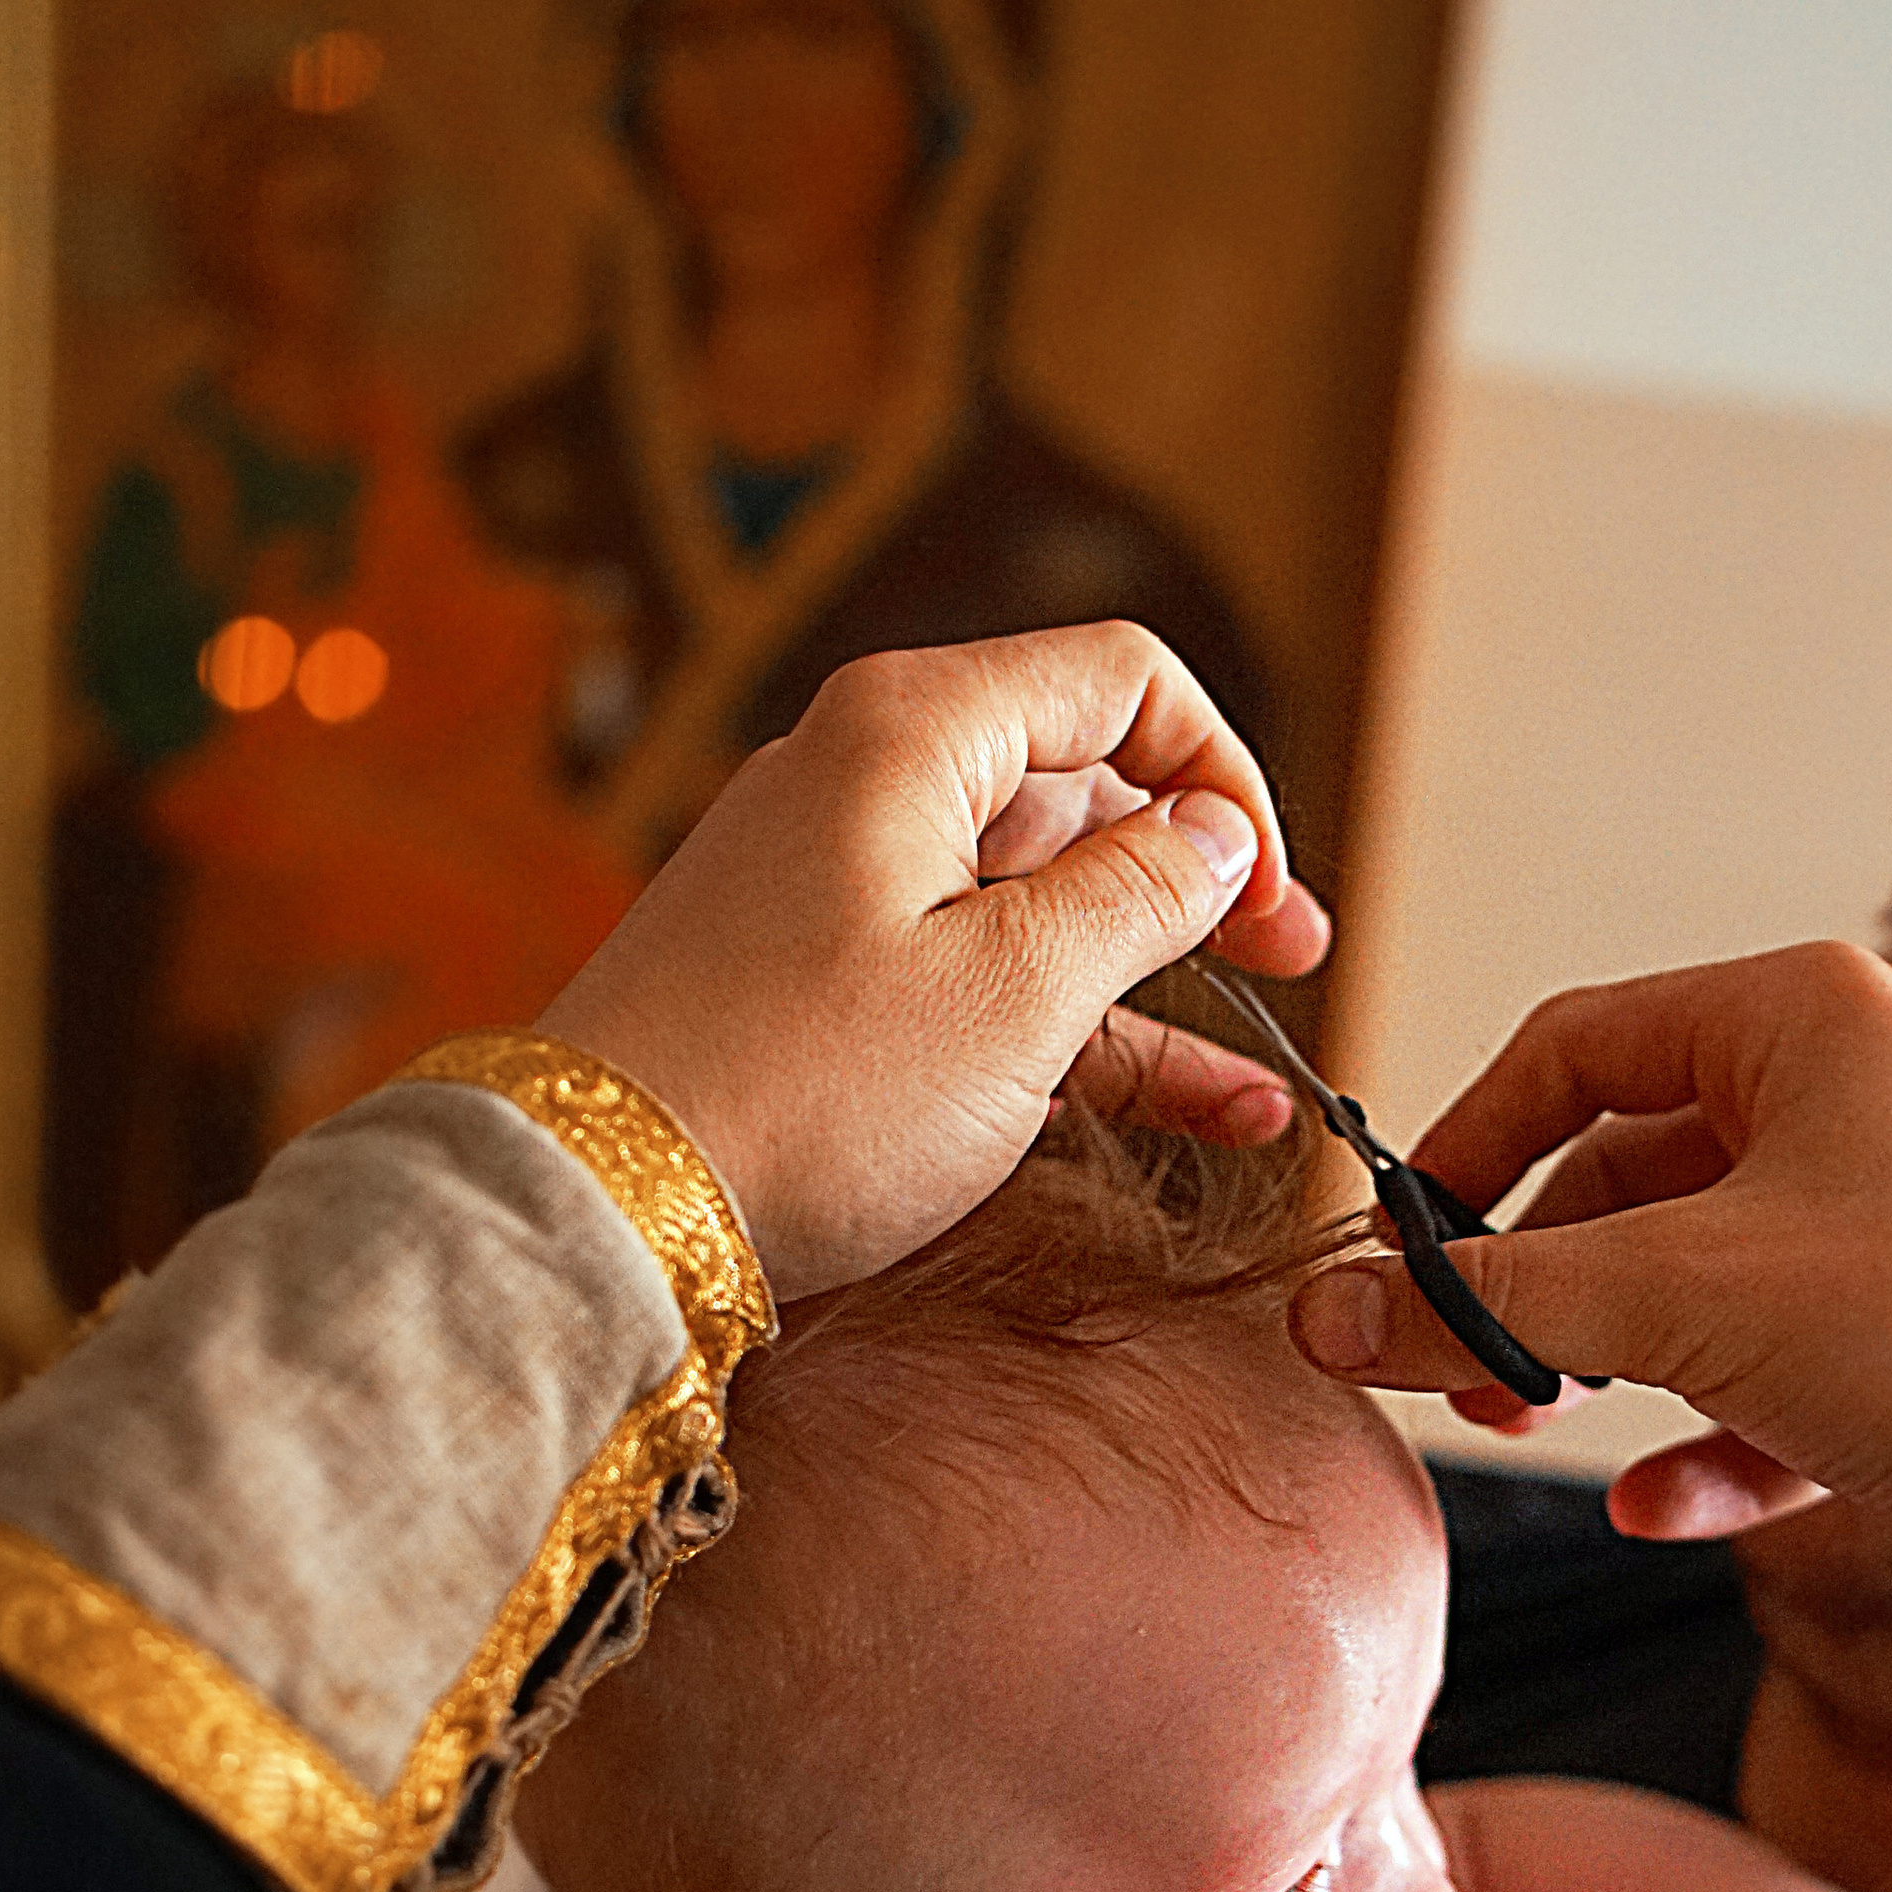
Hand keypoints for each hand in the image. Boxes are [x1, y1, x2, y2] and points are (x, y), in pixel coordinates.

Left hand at [541, 625, 1330, 1296]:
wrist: (599, 1211)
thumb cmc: (801, 1093)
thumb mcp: (1016, 994)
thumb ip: (1139, 897)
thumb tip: (1214, 839)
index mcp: (914, 733)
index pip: (1123, 681)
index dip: (1224, 777)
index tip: (1268, 894)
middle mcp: (868, 781)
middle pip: (1081, 785)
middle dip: (1200, 877)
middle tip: (1292, 961)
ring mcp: (837, 884)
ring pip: (1038, 901)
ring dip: (1155, 981)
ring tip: (1264, 1074)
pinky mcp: (818, 982)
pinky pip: (979, 979)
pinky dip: (1076, 1033)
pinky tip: (1184, 1109)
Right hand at [1288, 941, 1891, 1586]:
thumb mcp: (1681, 1301)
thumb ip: (1489, 1303)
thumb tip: (1319, 1314)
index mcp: (1800, 1019)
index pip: (1576, 1046)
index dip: (1464, 1147)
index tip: (1394, 1250)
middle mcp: (1857, 1093)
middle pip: (1630, 1172)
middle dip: (1536, 1286)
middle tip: (1463, 1374)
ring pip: (1704, 1280)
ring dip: (1610, 1364)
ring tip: (1538, 1433)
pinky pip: (1787, 1372)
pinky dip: (1717, 1437)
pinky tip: (1664, 1511)